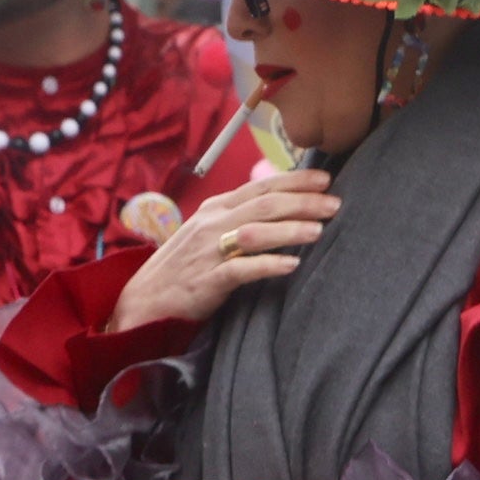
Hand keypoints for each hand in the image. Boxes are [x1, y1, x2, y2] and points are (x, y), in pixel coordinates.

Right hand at [108, 165, 341, 332]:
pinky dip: (268, 265)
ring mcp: (208, 251)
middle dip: (303, 202)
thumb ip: (238, 217)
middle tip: (335, 204)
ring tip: (319, 230)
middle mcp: (211, 224)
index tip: (325, 180)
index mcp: (214, 208)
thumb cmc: (183, 266)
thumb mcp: (207, 232)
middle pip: (264, 205)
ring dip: (290, 230)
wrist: (145, 300)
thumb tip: (279, 206)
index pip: (260, 187)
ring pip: (255, 232)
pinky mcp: (207, 280)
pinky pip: (241, 269)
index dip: (294, 181)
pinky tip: (291, 265)